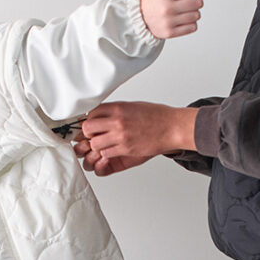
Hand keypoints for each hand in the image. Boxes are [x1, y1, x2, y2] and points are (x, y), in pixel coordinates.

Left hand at [76, 101, 198, 175]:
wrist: (172, 127)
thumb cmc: (157, 116)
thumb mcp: (133, 106)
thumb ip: (116, 110)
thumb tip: (102, 115)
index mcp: (118, 107)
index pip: (91, 113)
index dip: (89, 120)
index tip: (92, 124)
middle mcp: (117, 121)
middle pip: (87, 128)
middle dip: (89, 134)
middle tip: (94, 135)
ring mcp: (121, 135)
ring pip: (94, 144)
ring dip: (97, 146)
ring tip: (106, 144)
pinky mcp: (126, 148)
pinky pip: (106, 153)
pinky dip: (107, 154)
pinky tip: (114, 150)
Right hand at [140, 0, 202, 38]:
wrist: (140, 16)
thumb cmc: (155, 0)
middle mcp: (166, 7)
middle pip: (198, 2)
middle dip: (196, 1)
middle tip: (188, 1)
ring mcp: (168, 21)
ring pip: (197, 15)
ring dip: (194, 12)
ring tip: (184, 11)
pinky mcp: (169, 33)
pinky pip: (193, 27)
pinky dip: (191, 23)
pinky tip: (183, 20)